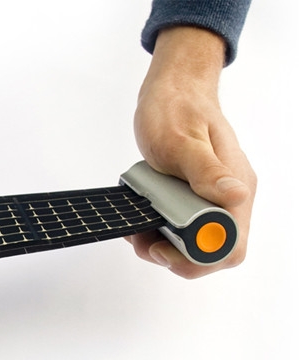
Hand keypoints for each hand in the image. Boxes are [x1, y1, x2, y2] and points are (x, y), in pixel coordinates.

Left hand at [130, 27, 256, 278]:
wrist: (174, 89)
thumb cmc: (178, 108)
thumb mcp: (183, 140)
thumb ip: (205, 170)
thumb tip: (233, 196)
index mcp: (235, 186)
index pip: (231, 245)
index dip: (198, 258)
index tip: (163, 249)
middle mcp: (229, 196)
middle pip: (214, 250)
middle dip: (177, 255)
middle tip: (144, 243)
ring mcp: (213, 196)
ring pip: (197, 241)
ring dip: (165, 244)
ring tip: (136, 232)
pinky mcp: (196, 194)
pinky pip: (184, 224)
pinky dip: (161, 229)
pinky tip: (140, 220)